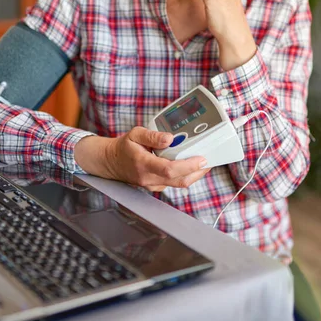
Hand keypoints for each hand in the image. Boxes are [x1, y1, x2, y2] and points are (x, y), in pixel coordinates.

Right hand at [74, 128, 208, 190]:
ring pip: (178, 184)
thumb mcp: (134, 134)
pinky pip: (174, 184)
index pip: (170, 170)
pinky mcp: (155, 186)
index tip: (202, 159)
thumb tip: (170, 138)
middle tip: (209, 160)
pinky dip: (185, 176)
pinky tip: (191, 166)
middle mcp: (149, 178)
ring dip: (194, 175)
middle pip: (179, 180)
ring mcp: (152, 185)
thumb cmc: (124, 147)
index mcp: (144, 164)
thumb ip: (152, 136)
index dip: (188, 166)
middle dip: (197, 172)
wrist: (111, 162)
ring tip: (204, 162)